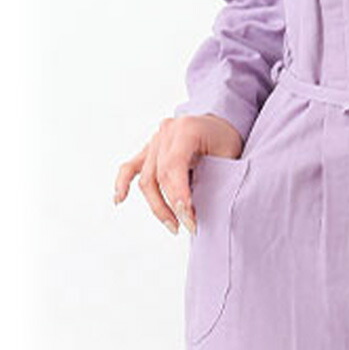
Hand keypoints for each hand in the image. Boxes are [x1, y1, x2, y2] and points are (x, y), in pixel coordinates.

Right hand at [114, 113, 242, 234]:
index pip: (174, 166)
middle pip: (159, 175)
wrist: (221, 124)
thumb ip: (213, 176)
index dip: (179, 194)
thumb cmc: (226, 140)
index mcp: (186, 129)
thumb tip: (195, 208)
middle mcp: (166, 132)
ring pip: (146, 178)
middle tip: (189, 225)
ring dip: (157, 205)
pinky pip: (130, 167)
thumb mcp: (228, 155)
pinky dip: (123, 183)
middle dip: (172, 205)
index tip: (189, 217)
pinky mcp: (149, 150)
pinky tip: (119, 200)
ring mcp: (155, 140)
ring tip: (173, 225)